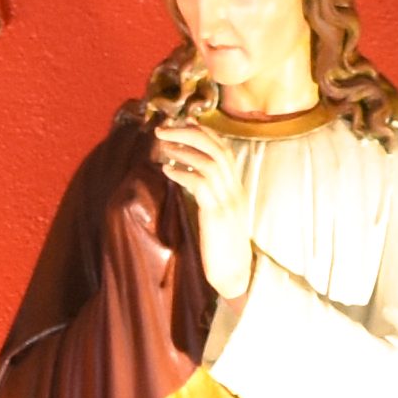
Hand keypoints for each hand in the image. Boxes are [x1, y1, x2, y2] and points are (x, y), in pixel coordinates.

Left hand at [149, 111, 253, 293]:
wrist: (236, 275)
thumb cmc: (222, 247)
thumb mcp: (217, 214)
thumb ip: (208, 193)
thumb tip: (187, 174)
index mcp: (236, 188)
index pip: (223, 149)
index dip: (203, 132)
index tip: (183, 122)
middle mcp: (234, 190)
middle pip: (215, 148)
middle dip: (188, 133)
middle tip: (162, 128)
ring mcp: (228, 201)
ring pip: (208, 161)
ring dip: (182, 149)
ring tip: (162, 146)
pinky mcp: (217, 214)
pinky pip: (200, 184)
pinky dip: (182, 172)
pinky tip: (167, 170)